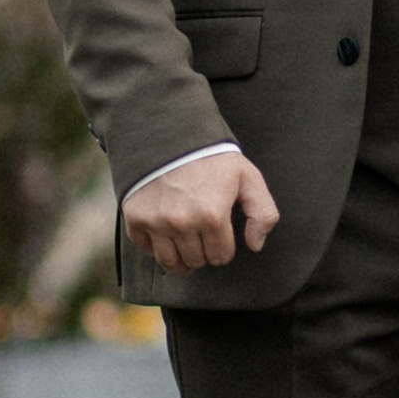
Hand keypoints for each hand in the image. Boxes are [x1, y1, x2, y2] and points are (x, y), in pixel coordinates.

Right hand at [122, 147, 279, 274]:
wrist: (170, 135)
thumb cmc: (212, 158)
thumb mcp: (248, 177)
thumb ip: (263, 212)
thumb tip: (255, 245)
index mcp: (212, 215)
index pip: (220, 256)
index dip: (223, 248)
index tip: (220, 234)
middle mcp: (182, 222)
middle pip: (196, 261)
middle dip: (203, 251)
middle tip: (203, 233)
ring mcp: (156, 221)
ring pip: (170, 262)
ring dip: (181, 257)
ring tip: (186, 242)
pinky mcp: (136, 218)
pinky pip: (146, 249)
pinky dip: (156, 246)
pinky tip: (166, 232)